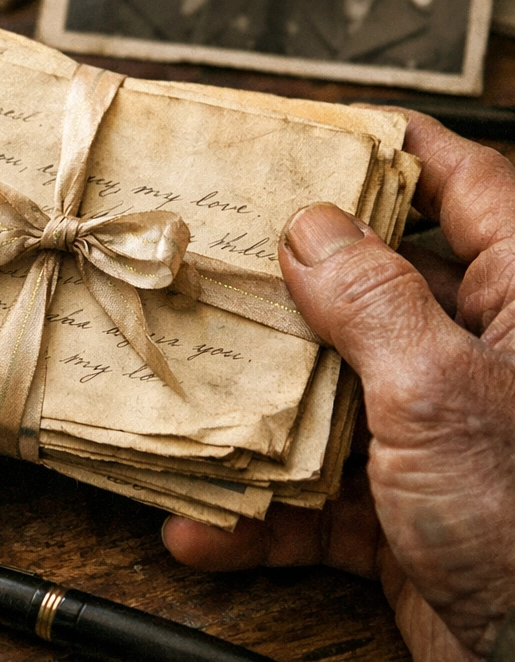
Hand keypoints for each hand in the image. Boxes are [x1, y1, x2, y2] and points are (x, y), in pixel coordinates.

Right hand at [161, 113, 514, 661]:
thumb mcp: (438, 391)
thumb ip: (371, 301)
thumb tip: (312, 225)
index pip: (462, 185)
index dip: (391, 150)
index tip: (315, 131)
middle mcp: (478, 355)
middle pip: (373, 284)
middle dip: (291, 277)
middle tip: (216, 246)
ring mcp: (433, 430)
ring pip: (328, 389)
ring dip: (256, 405)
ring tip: (183, 385)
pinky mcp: (397, 505)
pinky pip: (314, 494)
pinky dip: (259, 517)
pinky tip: (200, 531)